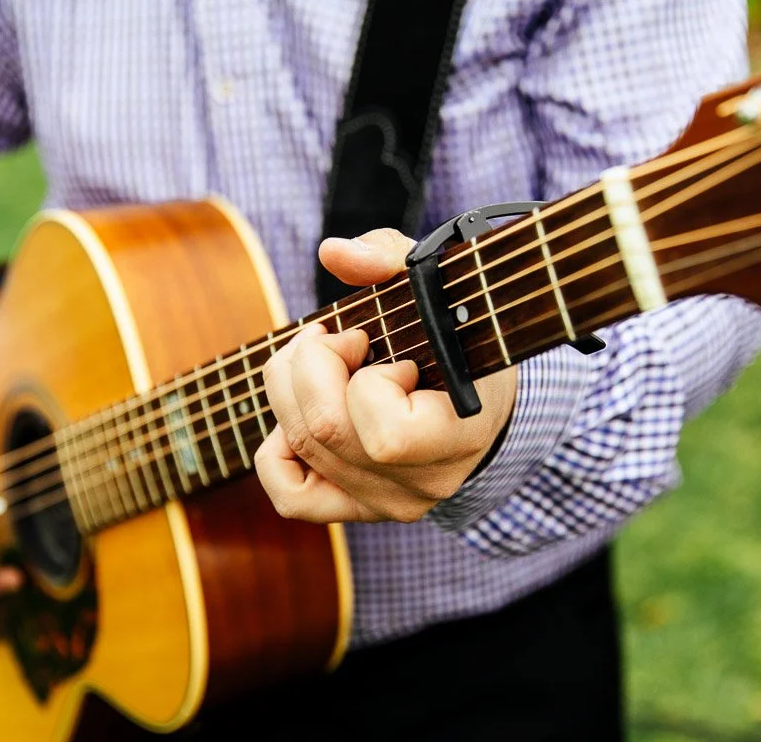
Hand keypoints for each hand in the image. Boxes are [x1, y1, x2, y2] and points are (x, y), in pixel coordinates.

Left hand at [255, 229, 517, 523]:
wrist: (482, 398)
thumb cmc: (459, 333)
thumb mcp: (438, 285)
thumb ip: (392, 256)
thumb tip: (334, 253)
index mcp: (460, 436)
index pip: (386, 434)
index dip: (369, 381)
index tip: (386, 350)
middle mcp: (423, 483)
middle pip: (324, 431)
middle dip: (312, 364)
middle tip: (340, 337)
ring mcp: (388, 502)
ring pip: (300, 448)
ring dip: (292, 386)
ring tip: (322, 359)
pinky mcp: (357, 507)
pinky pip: (291, 496)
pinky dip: (279, 448)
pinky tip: (302, 412)